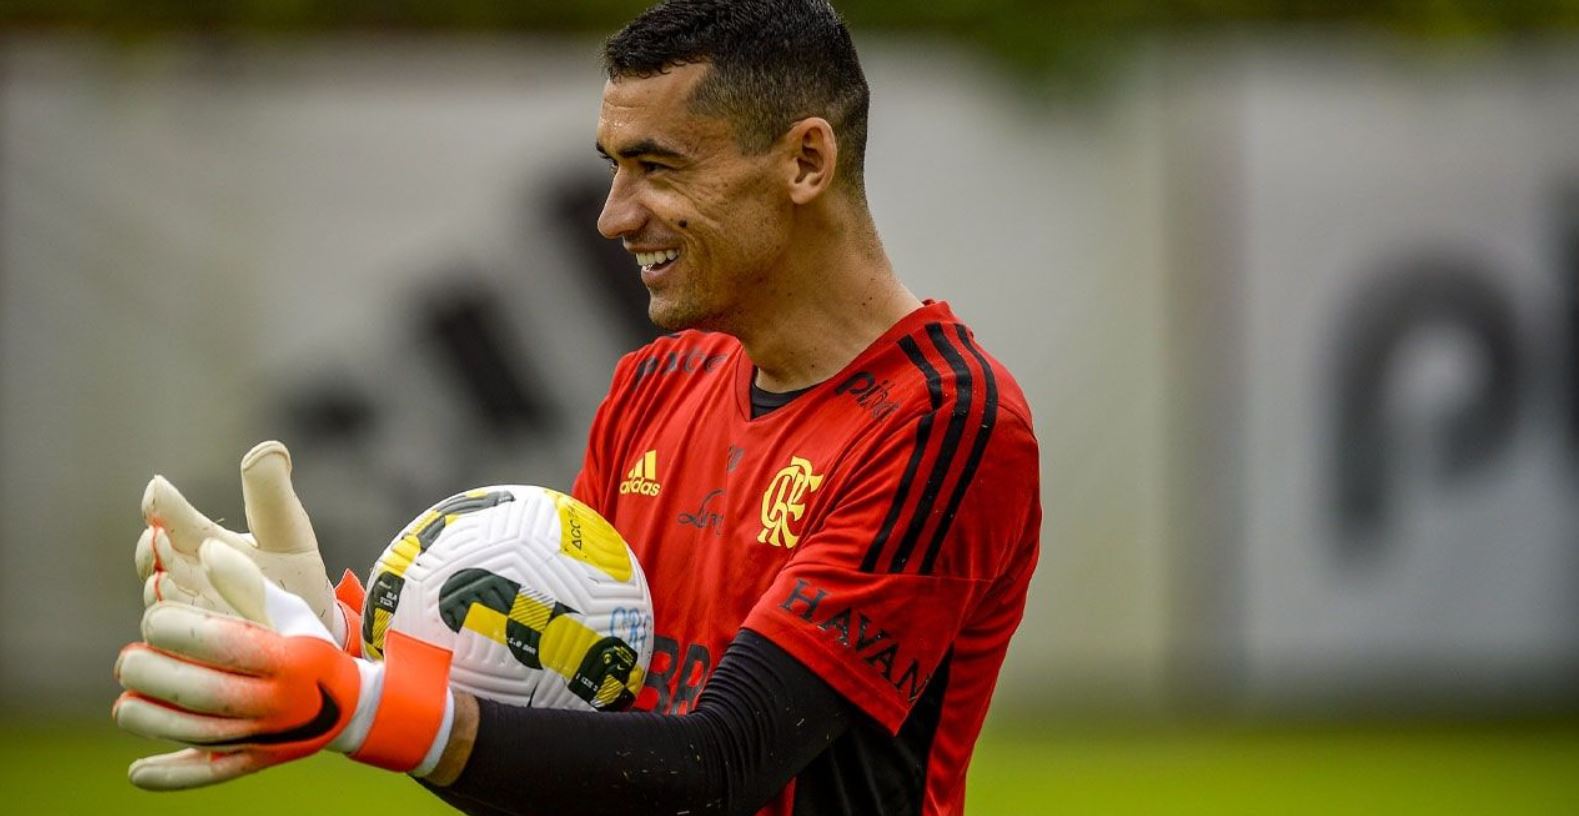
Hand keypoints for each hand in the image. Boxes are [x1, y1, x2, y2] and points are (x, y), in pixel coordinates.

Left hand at [113, 540, 454, 789]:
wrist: (348, 705)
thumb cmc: (308, 646)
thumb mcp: (292, 610)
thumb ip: (247, 582)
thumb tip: (207, 549)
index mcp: (287, 657)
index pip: (227, 643)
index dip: (180, 630)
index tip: (153, 618)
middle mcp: (277, 699)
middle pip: (206, 693)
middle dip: (156, 674)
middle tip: (129, 659)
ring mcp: (265, 735)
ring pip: (200, 734)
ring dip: (152, 720)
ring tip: (125, 702)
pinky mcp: (254, 760)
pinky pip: (211, 772)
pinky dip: (172, 776)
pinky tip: (137, 772)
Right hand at [135, 441, 353, 646]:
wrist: (307, 632)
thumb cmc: (291, 575)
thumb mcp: (286, 532)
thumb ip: (272, 494)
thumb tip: (270, 449)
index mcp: (200, 542)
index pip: (167, 518)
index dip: (161, 506)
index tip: (158, 491)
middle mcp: (182, 576)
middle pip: (152, 559)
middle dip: (154, 550)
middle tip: (159, 539)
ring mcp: (186, 614)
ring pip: (159, 601)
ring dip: (164, 592)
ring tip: (170, 581)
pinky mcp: (195, 652)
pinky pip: (177, 643)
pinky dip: (185, 633)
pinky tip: (196, 625)